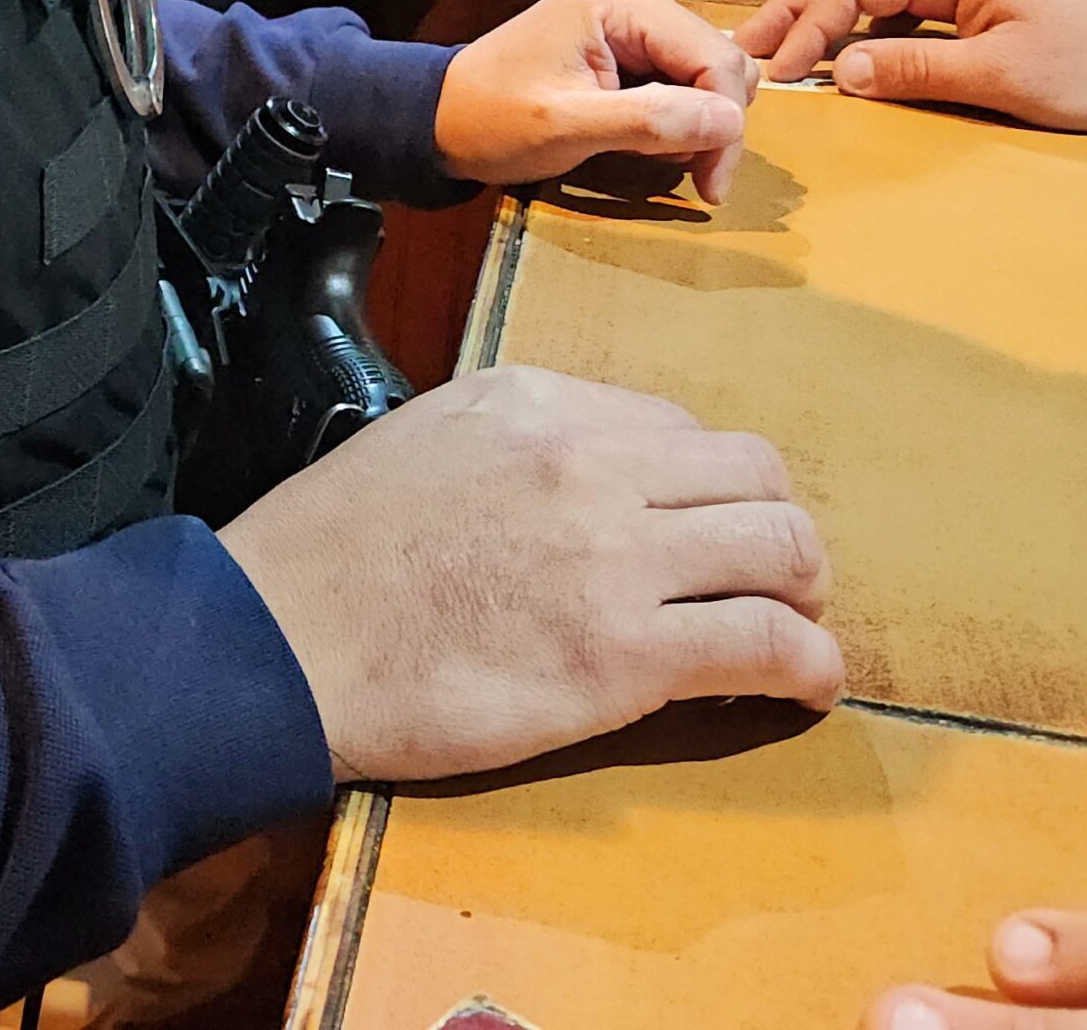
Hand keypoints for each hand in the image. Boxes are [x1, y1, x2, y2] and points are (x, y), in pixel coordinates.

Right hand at [218, 366, 842, 784]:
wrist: (277, 638)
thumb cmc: (329, 550)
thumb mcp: (424, 437)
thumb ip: (513, 441)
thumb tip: (577, 479)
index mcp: (539, 401)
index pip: (675, 427)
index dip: (701, 487)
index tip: (698, 532)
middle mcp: (592, 459)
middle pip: (754, 474)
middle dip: (776, 526)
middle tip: (769, 578)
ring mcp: (615, 556)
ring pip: (782, 547)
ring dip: (804, 590)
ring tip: (795, 626)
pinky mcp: (625, 655)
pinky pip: (766, 643)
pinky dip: (809, 665)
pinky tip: (808, 686)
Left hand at [435, 0, 758, 203]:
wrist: (442, 119)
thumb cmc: (493, 119)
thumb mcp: (568, 126)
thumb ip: (650, 120)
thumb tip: (730, 121)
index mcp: (621, 1)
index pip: (716, 58)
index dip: (726, 124)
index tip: (711, 186)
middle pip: (720, 64)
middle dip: (712, 126)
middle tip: (688, 177)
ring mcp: (631, 22)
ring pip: (707, 77)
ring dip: (694, 125)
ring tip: (651, 154)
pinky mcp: (625, 48)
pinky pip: (679, 84)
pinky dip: (673, 121)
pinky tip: (641, 142)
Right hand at [736, 0, 1086, 131]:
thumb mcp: (1005, 78)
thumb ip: (917, 70)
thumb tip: (842, 73)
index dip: (807, 28)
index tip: (776, 75)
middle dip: (795, 3)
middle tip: (747, 46)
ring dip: (824, 3)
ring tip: (783, 43)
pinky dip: (863, 11)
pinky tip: (852, 45)